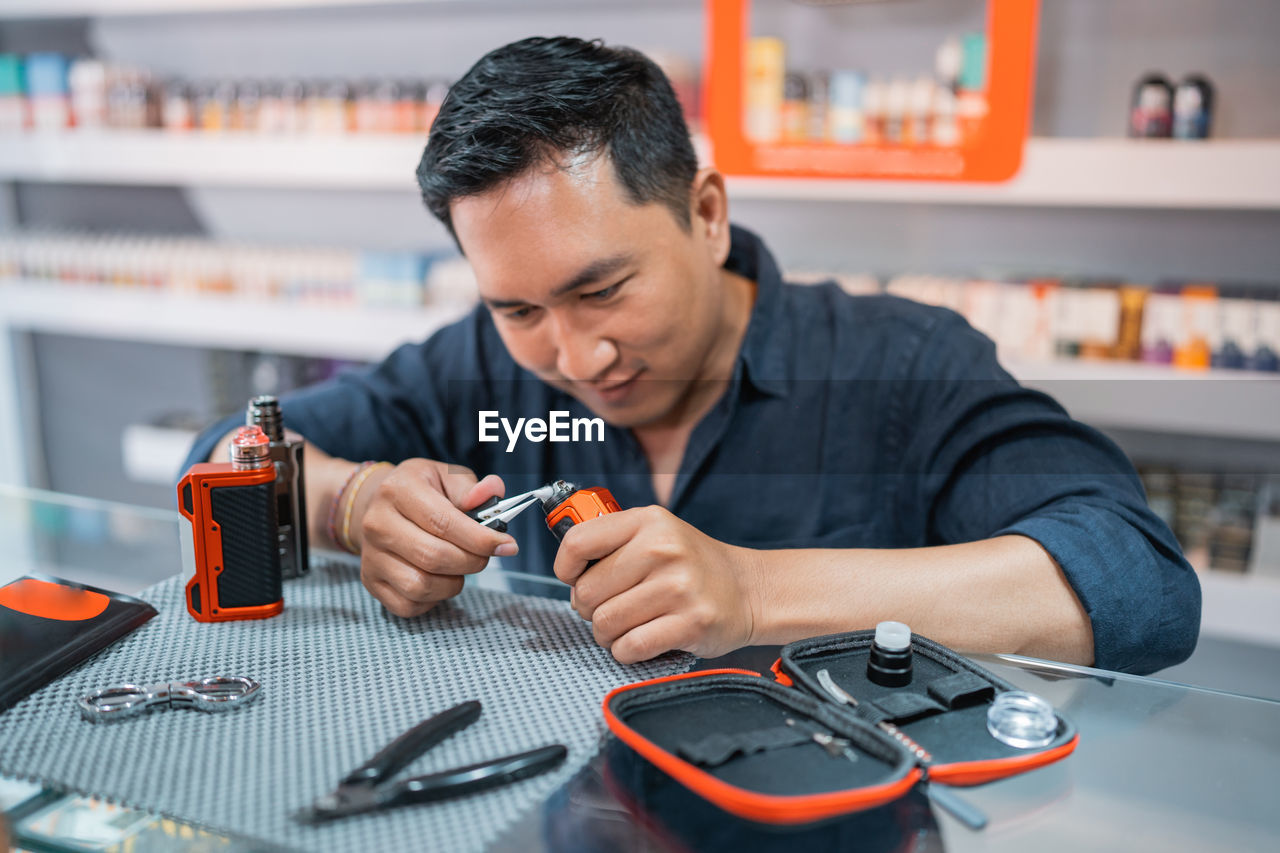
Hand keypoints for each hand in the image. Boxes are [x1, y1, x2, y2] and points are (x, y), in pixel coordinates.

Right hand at [354, 459, 516, 617]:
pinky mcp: (371, 582)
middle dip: (471, 562)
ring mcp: (371, 556)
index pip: (443, 522)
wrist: (380, 505)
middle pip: (433, 557)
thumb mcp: (446, 475)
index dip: (480, 539)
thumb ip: (472, 487)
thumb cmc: (421, 490)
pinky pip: (409, 605)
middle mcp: (377, 523)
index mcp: (398, 490)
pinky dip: (434, 599)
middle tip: (485, 556)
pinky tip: (440, 579)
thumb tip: (490, 493)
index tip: (506, 545)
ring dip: (453, 583)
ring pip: (420, 586)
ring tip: (460, 566)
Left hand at [553, 506, 762, 663]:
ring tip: (626, 626)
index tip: (574, 579)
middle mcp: (663, 550)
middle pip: (588, 592)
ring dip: (607, 634)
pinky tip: (639, 641)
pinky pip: (630, 647)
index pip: (579, 542)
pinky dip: (625, 651)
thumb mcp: (656, 533)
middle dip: (590, 609)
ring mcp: (678, 588)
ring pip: (606, 623)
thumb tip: (569, 576)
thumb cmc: (692, 565)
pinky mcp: (690, 623)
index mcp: (648, 522)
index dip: (566, 568)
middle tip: (609, 609)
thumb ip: (613, 543)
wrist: (749, 589)